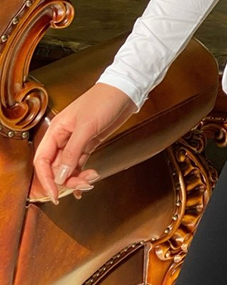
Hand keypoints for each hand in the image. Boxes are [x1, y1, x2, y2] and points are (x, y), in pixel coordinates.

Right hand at [31, 82, 137, 203]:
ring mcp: (77, 140)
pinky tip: (88, 179)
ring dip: (77, 177)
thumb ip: (72, 151)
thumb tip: (61, 175)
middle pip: (56, 166)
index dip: (46, 178)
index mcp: (56, 130)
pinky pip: (80, 162)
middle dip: (66, 179)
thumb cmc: (104, 100)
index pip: (42, 160)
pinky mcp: (90, 142)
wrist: (125, 91)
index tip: (54, 193)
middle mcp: (63, 136)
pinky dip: (83, 172)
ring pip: (69, 166)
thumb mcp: (87, 127)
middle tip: (82, 185)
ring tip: (90, 180)